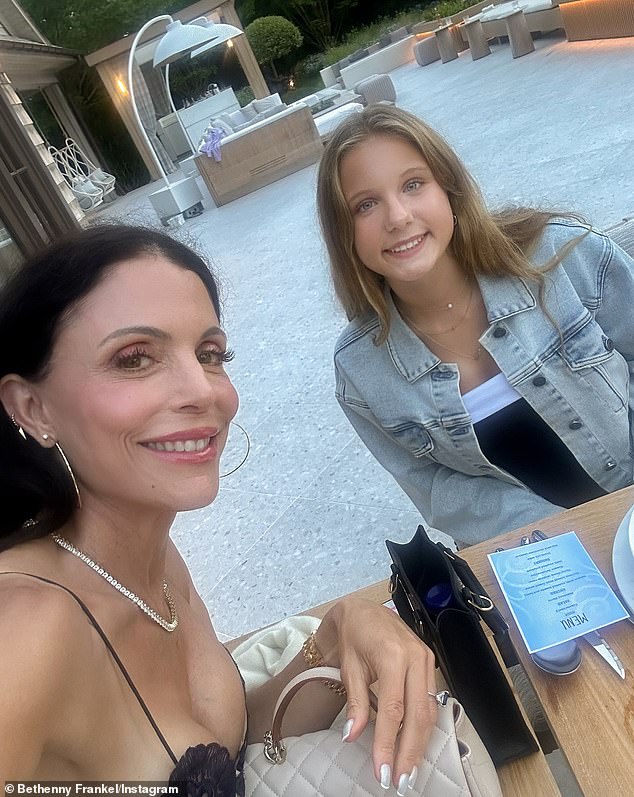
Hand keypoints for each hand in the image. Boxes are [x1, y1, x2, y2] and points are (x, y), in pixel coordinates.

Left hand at [315, 596, 436, 792]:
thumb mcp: (348, 666)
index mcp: (392, 655)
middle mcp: (415, 657)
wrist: (362, 610)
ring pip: (429, 711)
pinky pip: (431, 700)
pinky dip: (424, 726)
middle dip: (410, 751)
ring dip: (420, 743)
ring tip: (408, 770)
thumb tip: (352, 736)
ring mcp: (426, 659)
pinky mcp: (430, 662)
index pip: (393, 709)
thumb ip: (355, 702)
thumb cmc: (352, 636)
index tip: (382, 771)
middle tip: (400, 781)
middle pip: (418, 714)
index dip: (388, 743)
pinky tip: (415, 745)